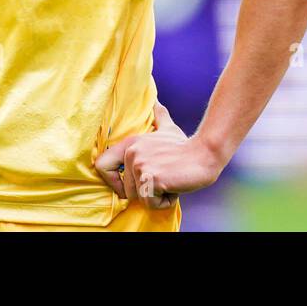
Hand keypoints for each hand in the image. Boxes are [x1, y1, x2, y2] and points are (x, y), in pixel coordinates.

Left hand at [95, 103, 223, 208]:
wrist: (205, 154)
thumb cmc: (186, 146)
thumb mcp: (169, 129)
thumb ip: (159, 117)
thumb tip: (156, 102)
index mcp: (131, 143)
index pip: (101, 165)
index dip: (112, 181)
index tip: (129, 185)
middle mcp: (132, 153)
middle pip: (126, 190)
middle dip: (146, 191)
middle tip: (164, 177)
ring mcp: (141, 166)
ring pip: (139, 198)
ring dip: (156, 196)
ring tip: (170, 180)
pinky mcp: (151, 179)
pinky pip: (150, 203)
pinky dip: (164, 201)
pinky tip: (174, 186)